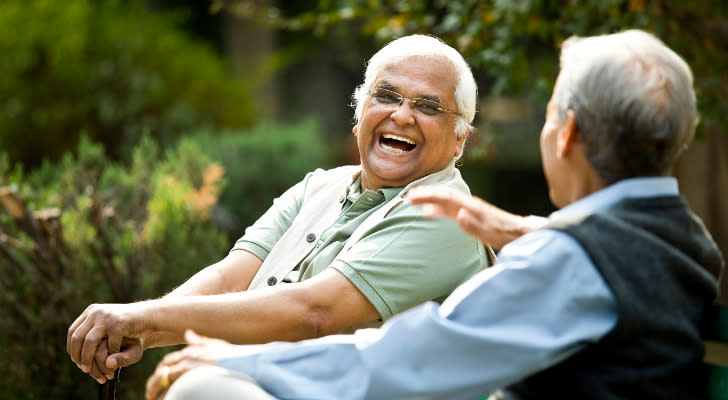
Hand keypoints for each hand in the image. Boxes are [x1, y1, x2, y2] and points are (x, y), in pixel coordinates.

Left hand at [67, 302, 147, 381]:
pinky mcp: (119, 323)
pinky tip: (113, 359)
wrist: (149, 316)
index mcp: (92, 311)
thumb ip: (93, 332)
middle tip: (83, 368)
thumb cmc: (128, 324)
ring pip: (90, 342)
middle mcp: (97, 312)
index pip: (73, 331)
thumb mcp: (108, 325)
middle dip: (78, 355)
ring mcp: (108, 317)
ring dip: (88, 358)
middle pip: (78, 337)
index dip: (72, 348)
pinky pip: (110, 344)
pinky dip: (111, 355)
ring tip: (90, 369)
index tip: (76, 360)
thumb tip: (73, 349)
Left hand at [146, 330, 229, 399]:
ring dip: (154, 389)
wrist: (244, 366)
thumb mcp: (217, 346)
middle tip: (151, 391)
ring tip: (153, 398)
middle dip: (154, 381)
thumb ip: (200, 342)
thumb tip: (188, 334)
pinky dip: (164, 396)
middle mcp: (185, 360)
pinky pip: (170, 391)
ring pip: (162, 380)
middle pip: (162, 370)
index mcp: (191, 352)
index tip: (160, 377)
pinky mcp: (188, 383)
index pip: (169, 360)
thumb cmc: (233, 357)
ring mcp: (186, 372)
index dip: (162, 369)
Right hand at [408, 187, 530, 248]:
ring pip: (446, 201)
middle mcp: (469, 205)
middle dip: (426, 194)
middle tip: (408, 196)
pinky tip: (430, 213)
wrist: (520, 232)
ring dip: (430, 199)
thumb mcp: (491, 233)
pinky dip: (437, 208)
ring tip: (414, 201)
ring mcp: (470, 209)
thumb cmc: (506, 234)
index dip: (429, 196)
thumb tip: (459, 214)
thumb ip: (475, 225)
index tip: (413, 197)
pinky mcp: (471, 215)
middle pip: (444, 196)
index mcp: (472, 207)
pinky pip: (450, 209)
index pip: (446, 198)